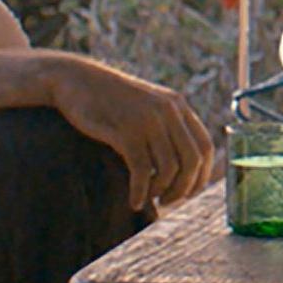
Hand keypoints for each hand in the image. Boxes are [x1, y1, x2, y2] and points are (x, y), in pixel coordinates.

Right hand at [42, 57, 216, 209]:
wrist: (77, 80)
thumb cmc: (111, 102)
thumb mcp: (147, 107)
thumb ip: (167, 127)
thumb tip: (183, 167)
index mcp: (178, 105)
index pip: (206, 147)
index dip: (202, 176)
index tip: (189, 192)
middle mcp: (168, 111)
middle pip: (192, 161)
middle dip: (183, 189)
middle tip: (167, 202)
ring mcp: (148, 120)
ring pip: (168, 168)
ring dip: (160, 192)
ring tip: (148, 198)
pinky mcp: (125, 130)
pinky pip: (141, 170)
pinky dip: (140, 191)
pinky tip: (134, 201)